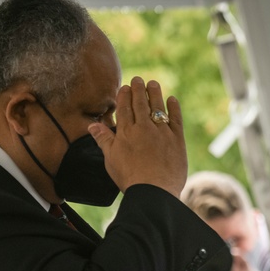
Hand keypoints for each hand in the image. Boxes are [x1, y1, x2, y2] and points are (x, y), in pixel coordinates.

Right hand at [88, 77, 186, 197]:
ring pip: (158, 107)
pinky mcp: (177, 141)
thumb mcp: (111, 159)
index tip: (125, 87)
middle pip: (140, 104)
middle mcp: (144, 128)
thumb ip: (103, 139)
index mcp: (126, 132)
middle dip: (138, 89)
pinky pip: (176, 120)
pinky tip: (172, 100)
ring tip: (153, 84)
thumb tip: (92, 125)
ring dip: (155, 93)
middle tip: (138, 79)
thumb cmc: (129, 178)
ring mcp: (161, 133)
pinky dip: (174, 108)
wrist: (154, 191)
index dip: (124, 96)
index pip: (124, 108)